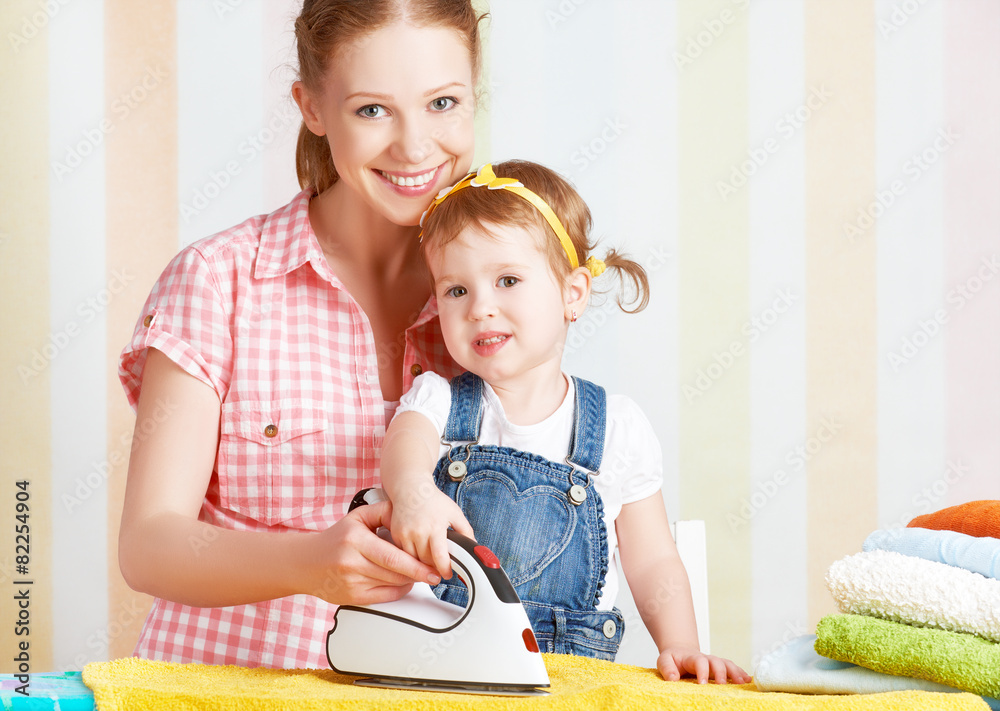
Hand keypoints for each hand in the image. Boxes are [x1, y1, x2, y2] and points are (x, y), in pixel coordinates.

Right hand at [306, 500, 441, 605]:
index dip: (415, 564)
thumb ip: (383, 511)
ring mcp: (351, 582)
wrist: (307, 562)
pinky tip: (404, 583)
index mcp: (355, 540)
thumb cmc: (336, 538)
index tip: (432, 565)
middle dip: (418, 575)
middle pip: (394, 573)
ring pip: (390, 585)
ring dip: (409, 581)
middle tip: (434, 574)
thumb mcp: (358, 517)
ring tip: (419, 575)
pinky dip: (398, 591)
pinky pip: (383, 597)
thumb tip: (407, 514)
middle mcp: (351, 562)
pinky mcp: (351, 597)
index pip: (392, 556)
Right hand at [389, 484, 474, 579]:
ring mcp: (405, 534)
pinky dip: (411, 556)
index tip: (448, 574)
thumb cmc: (433, 500)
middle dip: (434, 567)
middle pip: (426, 562)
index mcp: (435, 527)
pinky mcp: (396, 535)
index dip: (445, 569)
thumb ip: (466, 531)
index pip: (439, 557)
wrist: (411, 489)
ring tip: (430, 559)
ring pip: (413, 560)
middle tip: (441, 566)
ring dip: (422, 563)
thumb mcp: (455, 513)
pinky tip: (418, 551)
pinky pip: (404, 554)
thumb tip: (474, 547)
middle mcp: (418, 532)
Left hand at [656, 647, 750, 683]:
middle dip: (721, 673)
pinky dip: (741, 674)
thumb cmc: (673, 659)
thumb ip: (667, 668)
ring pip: (727, 664)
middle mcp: (706, 658)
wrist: (680, 652)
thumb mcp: (664, 661)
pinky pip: (732, 668)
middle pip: (717, 662)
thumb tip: (673, 679)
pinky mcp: (720, 668)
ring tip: (743, 682)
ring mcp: (715, 663)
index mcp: (692, 658)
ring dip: (736, 672)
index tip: (702, 684)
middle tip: (722, 685)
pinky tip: (748, 681)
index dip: (702, 671)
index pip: (699, 661)